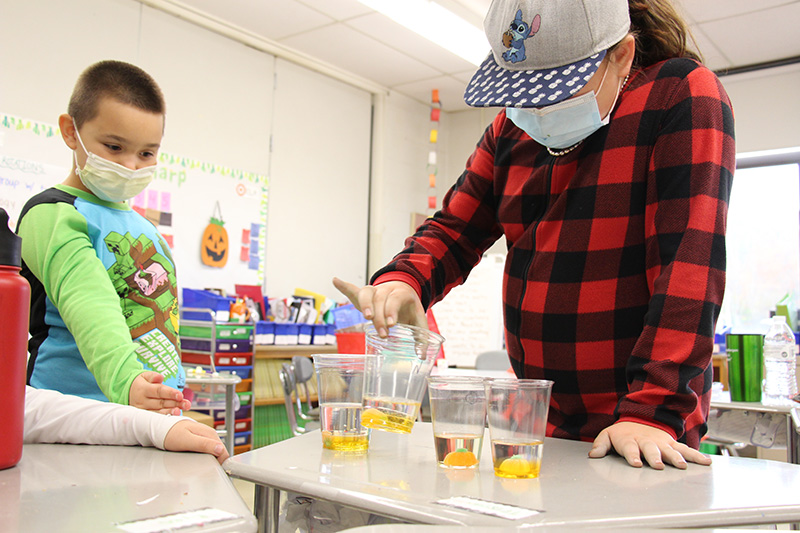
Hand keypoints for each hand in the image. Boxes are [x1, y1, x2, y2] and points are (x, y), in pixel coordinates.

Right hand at [129, 372, 191, 414]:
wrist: (127, 392)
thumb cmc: (140, 383)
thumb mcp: (144, 376)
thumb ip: (153, 376)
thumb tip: (160, 377)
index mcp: (143, 389)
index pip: (158, 391)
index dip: (170, 393)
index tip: (180, 395)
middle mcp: (142, 401)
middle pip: (161, 402)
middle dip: (175, 403)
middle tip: (186, 404)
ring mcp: (142, 410)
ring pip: (158, 412)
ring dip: (170, 412)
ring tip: (180, 412)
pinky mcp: (143, 417)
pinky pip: (155, 418)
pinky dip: (164, 418)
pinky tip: (173, 418)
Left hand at [163, 420, 228, 463]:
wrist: (162, 428)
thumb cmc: (172, 434)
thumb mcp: (187, 441)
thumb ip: (204, 444)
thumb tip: (220, 449)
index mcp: (210, 434)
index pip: (223, 451)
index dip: (221, 463)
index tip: (214, 471)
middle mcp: (210, 434)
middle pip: (220, 452)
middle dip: (215, 461)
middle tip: (204, 469)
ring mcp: (205, 437)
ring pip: (214, 451)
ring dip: (210, 459)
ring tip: (199, 465)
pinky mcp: (200, 439)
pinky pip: (207, 450)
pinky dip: (204, 456)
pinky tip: (197, 459)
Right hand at [333, 277, 426, 336]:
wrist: (404, 290)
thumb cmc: (409, 308)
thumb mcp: (418, 319)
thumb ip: (421, 336)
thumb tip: (422, 356)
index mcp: (401, 294)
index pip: (395, 300)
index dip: (391, 311)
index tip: (391, 325)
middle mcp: (386, 290)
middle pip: (380, 299)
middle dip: (379, 316)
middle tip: (382, 333)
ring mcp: (374, 291)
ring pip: (366, 293)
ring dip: (365, 304)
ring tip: (366, 317)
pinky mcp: (364, 295)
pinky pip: (353, 290)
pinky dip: (344, 287)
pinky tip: (335, 281)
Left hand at [588, 421, 711, 469]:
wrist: (639, 418)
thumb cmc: (622, 433)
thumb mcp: (608, 435)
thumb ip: (600, 445)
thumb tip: (593, 455)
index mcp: (630, 440)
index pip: (630, 448)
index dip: (632, 456)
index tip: (635, 464)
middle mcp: (647, 441)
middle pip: (651, 450)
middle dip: (655, 457)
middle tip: (658, 465)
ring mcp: (661, 442)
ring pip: (669, 450)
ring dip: (675, 457)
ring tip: (682, 466)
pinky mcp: (671, 443)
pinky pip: (685, 449)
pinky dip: (696, 456)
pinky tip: (706, 462)